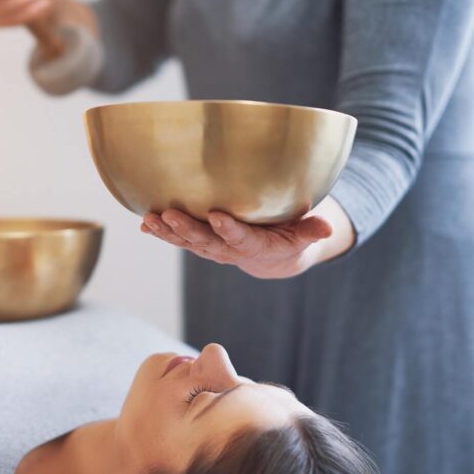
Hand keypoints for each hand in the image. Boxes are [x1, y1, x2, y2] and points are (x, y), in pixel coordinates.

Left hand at [140, 197, 355, 278]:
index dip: (229, 230)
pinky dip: (162, 232)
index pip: (241, 239)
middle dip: (187, 229)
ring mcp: (213, 248)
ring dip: (167, 232)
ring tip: (150, 220)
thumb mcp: (304, 236)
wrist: (273, 257)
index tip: (217, 216)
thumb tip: (328, 227)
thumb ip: (312, 231)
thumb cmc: (290, 237)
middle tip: (170, 215)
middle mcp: (229, 250)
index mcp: (255, 246)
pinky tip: (145, 223)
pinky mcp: (202, 242)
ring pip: (188, 242)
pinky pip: (180, 239)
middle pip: (206, 242)